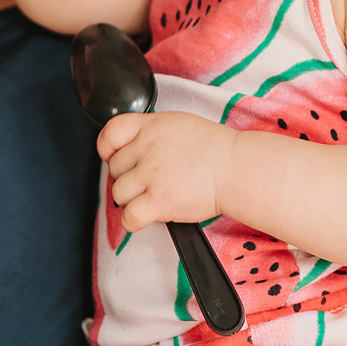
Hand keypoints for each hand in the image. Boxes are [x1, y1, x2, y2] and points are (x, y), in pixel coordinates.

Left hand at [99, 111, 234, 230]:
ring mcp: (152, 174)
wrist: (237, 168)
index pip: (109, 134)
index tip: (116, 158)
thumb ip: (151, 133)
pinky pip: (129, 217)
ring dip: (133, 200)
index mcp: (151, 126)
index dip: (108, 150)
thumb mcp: (178, 125)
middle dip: (129, 178)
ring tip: (154, 197)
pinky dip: (134, 221)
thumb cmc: (215, 150)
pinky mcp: (159, 201)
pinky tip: (149, 215)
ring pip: (118, 194)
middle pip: (115, 169)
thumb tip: (131, 148)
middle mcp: (147, 148)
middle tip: (150, 182)